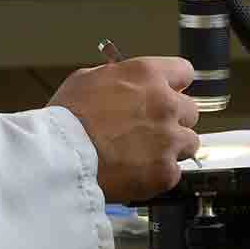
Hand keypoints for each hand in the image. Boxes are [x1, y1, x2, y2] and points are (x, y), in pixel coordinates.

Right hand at [49, 56, 200, 202]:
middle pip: (190, 110)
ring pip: (189, 143)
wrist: (59, 156)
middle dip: (174, 119)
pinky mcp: (165, 171)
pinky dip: (159, 175)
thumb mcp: (87, 79)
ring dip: (172, 148)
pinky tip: (138, 173)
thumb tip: (123, 79)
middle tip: (151, 130)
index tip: (170, 93)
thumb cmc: (65, 119)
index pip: (184, 73)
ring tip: (144, 155)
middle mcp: (164, 103)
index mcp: (147, 75)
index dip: (175, 85)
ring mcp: (169, 138)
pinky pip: (174, 172)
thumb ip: (117, 77)